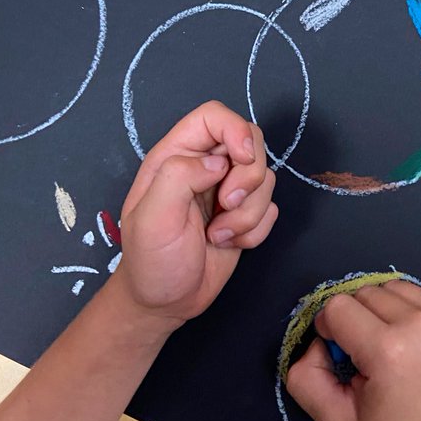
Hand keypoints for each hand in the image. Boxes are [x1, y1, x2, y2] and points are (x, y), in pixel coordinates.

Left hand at [115, 101, 277, 328]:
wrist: (165, 303)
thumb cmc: (150, 260)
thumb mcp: (152, 217)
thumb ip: (180, 177)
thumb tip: (219, 162)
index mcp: (176, 156)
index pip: (214, 116)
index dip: (236, 130)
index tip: (241, 160)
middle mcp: (205, 167)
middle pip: (251, 142)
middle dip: (248, 178)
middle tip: (225, 205)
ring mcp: (227, 191)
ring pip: (265, 178)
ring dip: (247, 213)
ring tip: (218, 235)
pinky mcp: (245, 215)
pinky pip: (270, 209)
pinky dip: (255, 230)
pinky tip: (228, 243)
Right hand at [285, 281, 420, 420]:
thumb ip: (305, 377)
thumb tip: (317, 341)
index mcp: (388, 349)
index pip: (337, 307)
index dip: (330, 330)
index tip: (343, 359)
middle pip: (364, 292)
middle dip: (357, 320)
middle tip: (369, 359)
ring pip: (393, 288)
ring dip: (384, 311)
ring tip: (394, 350)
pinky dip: (412, 314)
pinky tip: (420, 349)